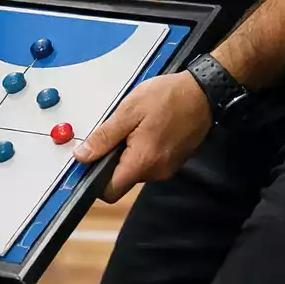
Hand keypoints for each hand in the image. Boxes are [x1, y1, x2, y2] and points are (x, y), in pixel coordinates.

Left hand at [73, 72, 212, 202]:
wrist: (203, 92)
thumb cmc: (166, 98)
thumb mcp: (128, 112)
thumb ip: (104, 137)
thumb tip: (81, 156)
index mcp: (142, 162)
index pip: (110, 191)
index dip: (94, 178)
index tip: (88, 159)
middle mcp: (156, 173)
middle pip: (121, 180)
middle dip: (110, 160)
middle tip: (114, 131)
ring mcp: (166, 169)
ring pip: (134, 170)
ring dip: (126, 153)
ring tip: (132, 126)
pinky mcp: (173, 162)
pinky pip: (148, 163)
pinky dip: (140, 151)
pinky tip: (144, 129)